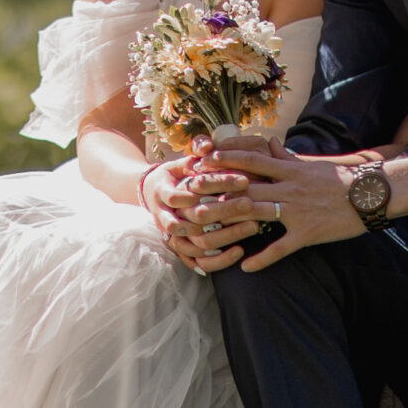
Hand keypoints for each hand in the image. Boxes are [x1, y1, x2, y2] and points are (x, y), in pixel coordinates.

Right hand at [147, 150, 265, 275]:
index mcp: (163, 191)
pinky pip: (198, 263)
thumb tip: (207, 145)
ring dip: (228, 234)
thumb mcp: (182, 161)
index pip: (189, 191)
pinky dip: (219, 260)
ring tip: (254, 225)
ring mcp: (172, 236)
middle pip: (198, 216)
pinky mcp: (181, 252)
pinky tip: (239, 250)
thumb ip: (195, 151)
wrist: (153, 197)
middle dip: (227, 209)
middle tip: (252, 203)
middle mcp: (165, 215)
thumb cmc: (176, 176)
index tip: (244, 179)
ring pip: (199, 242)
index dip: (217, 185)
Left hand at [187, 139, 365, 271]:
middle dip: (214, 194)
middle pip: (244, 189)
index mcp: (288, 169)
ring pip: (255, 215)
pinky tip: (245, 267)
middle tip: (188, 199)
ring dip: (227, 223)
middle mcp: (288, 187)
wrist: (372, 194)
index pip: (250, 161)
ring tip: (204, 232)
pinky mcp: (307, 233)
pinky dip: (262, 258)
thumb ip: (286, 157)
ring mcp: (296, 211)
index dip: (224, 160)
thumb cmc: (341, 179)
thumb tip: (269, 144)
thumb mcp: (311, 164)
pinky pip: (281, 247)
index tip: (200, 161)